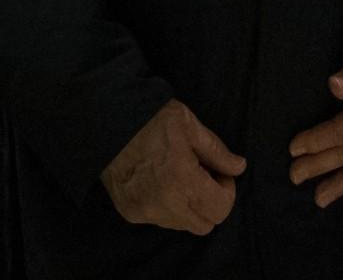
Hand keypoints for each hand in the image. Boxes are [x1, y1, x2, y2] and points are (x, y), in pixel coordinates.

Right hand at [101, 100, 245, 235]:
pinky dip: (168, 207)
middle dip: (210, 202)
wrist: (104, 122)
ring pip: (183, 225)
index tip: (218, 172)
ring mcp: (145, 212)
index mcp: (182, 180)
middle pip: (205, 224)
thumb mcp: (188, 124)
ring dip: (189, 206)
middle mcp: (164, 204)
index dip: (226, 190)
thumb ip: (216, 151)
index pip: (220, 210)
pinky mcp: (130, 212)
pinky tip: (161, 181)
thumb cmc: (149, 118)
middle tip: (202, 175)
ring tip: (179, 176)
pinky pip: (161, 220)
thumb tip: (239, 167)